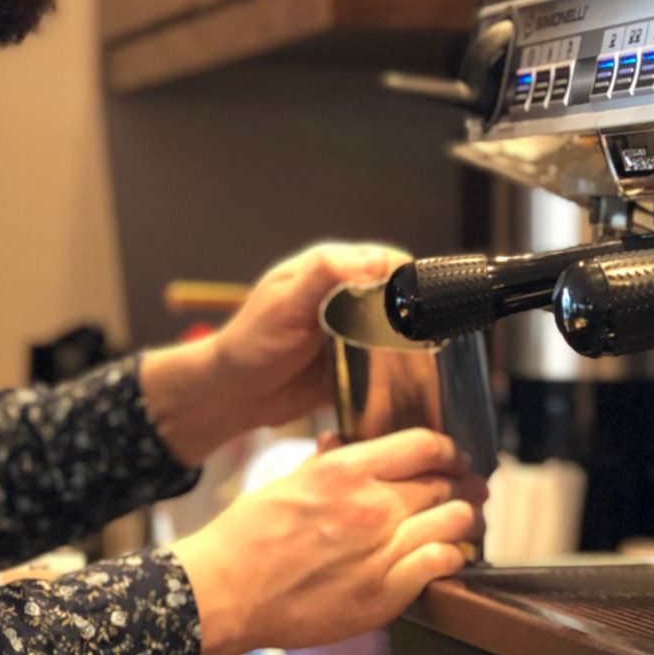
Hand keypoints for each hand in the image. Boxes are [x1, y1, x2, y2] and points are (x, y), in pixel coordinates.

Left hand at [142, 242, 407, 463]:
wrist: (234, 395)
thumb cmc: (252, 343)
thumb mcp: (286, 303)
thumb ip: (326, 275)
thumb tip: (376, 259)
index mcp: (332, 269)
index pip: (385, 260)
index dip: (405, 278)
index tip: (414, 303)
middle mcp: (349, 295)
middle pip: (400, 294)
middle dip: (415, 313)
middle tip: (419, 337)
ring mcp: (356, 331)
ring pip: (400, 329)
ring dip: (411, 343)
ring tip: (418, 359)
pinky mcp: (359, 364)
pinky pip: (390, 363)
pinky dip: (401, 370)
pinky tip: (408, 379)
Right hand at [169, 428, 486, 654]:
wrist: (225, 592)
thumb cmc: (246, 537)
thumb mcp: (286, 481)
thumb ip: (326, 461)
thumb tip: (342, 441)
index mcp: (346, 471)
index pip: (424, 446)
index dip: (450, 450)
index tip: (456, 458)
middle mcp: (370, 506)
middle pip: (445, 483)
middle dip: (465, 485)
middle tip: (472, 491)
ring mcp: (380, 551)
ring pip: (454, 522)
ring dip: (469, 520)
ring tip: (470, 523)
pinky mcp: (384, 594)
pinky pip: (441, 564)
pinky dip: (453, 557)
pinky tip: (450, 557)